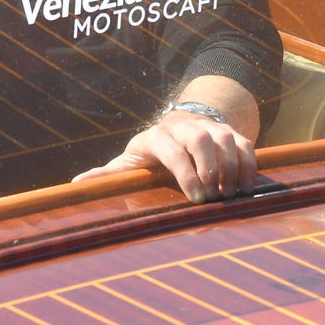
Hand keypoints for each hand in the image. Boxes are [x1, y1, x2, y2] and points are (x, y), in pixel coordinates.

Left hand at [72, 110, 256, 202]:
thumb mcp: (129, 159)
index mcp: (158, 136)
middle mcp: (186, 128)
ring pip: (226, 141)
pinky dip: (249, 165)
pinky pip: (245, 144)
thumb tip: (76, 185)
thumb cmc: (151, 152)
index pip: (173, 150)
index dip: (185, 172)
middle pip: (202, 141)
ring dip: (232, 169)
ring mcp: (211, 128)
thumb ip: (108, 174)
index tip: (196, 198)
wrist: (180, 126)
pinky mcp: (231, 132)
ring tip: (230, 196)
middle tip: (214, 198)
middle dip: (210, 169)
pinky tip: (246, 187)